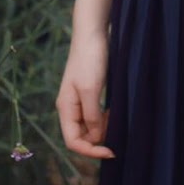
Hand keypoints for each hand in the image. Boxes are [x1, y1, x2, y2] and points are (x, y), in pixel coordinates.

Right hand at [56, 28, 115, 159]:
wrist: (93, 33)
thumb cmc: (90, 59)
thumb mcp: (91, 90)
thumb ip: (92, 116)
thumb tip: (96, 137)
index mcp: (65, 109)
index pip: (73, 142)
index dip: (90, 151)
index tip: (111, 151)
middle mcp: (69, 108)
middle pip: (80, 137)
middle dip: (98, 140)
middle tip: (118, 131)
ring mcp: (79, 100)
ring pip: (89, 127)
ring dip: (103, 129)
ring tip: (117, 120)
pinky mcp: (89, 93)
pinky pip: (95, 115)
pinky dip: (105, 118)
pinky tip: (115, 112)